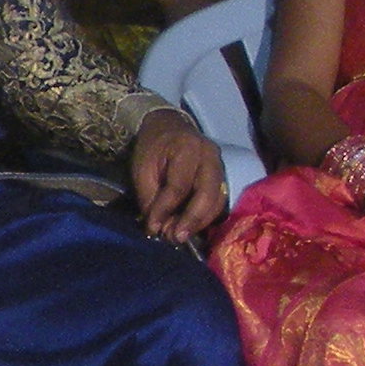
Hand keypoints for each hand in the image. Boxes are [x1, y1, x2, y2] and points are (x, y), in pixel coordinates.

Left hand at [126, 111, 225, 239]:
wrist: (168, 127)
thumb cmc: (152, 148)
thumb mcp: (142, 169)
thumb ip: (150, 198)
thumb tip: (157, 229)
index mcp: (187, 148)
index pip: (179, 185)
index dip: (165, 209)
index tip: (153, 229)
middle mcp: (210, 156)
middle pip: (207, 194)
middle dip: (191, 220)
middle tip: (175, 238)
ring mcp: (220, 166)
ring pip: (217, 201)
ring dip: (199, 223)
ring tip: (179, 236)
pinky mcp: (221, 177)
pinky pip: (218, 201)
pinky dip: (205, 218)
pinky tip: (190, 228)